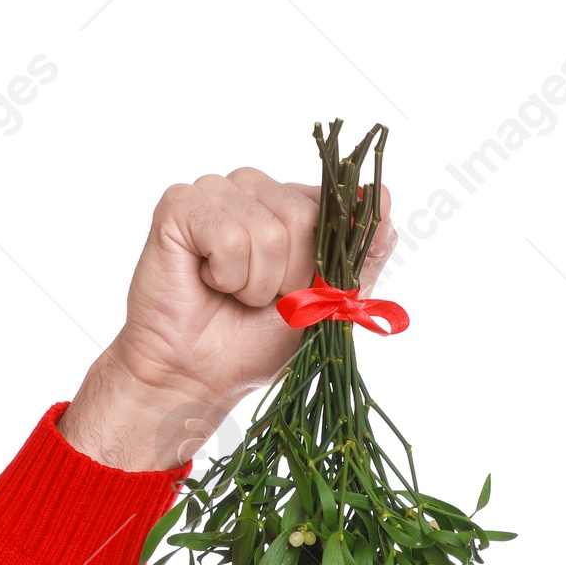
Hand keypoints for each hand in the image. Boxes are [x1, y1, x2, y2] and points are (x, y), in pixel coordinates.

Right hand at [58, 165, 395, 471]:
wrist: (199, 376)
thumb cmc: (256, 341)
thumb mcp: (327, 305)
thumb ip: (360, 256)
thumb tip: (387, 199)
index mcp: (289, 204)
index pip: (331, 205)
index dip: (322, 259)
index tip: (300, 291)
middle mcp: (253, 188)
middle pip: (301, 215)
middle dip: (289, 276)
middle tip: (260, 298)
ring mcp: (215, 191)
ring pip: (265, 229)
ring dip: (256, 283)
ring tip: (232, 294)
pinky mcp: (179, 204)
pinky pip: (226, 234)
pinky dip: (226, 275)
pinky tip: (208, 282)